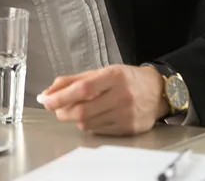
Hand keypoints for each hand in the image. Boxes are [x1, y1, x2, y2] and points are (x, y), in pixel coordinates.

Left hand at [39, 65, 169, 135]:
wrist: (157, 91)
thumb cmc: (127, 79)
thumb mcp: (102, 72)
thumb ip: (74, 80)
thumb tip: (49, 91)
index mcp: (113, 76)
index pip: (82, 89)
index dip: (61, 96)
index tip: (47, 100)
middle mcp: (121, 95)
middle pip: (83, 110)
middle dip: (63, 112)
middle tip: (56, 109)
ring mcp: (126, 114)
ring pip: (89, 123)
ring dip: (75, 119)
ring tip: (76, 111)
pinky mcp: (129, 128)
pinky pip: (99, 131)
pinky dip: (90, 125)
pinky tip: (93, 116)